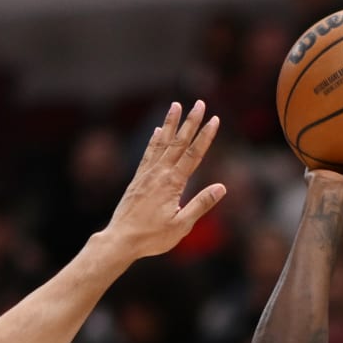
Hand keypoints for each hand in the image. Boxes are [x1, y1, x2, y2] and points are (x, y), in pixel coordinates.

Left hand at [101, 101, 227, 259]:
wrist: (120, 240)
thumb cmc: (151, 237)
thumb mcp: (181, 226)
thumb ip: (200, 204)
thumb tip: (221, 188)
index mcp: (172, 184)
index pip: (193, 154)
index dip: (205, 136)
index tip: (214, 119)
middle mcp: (159, 174)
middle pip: (179, 142)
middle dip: (191, 121)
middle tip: (200, 103)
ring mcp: (147, 174)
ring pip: (161, 143)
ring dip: (170, 123)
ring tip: (176, 105)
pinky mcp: (138, 179)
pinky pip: (148, 153)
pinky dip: (154, 140)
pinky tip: (157, 130)